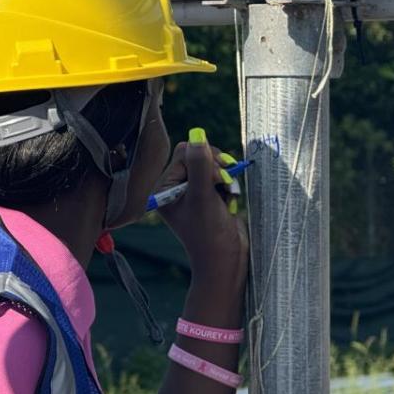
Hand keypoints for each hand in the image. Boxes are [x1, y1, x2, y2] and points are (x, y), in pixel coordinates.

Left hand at [156, 130, 249, 295]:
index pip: (184, 153)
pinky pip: (220, 177)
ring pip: (212, 166)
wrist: (226, 260)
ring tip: (228, 196)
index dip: (204, 160)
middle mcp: (175, 188)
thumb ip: (201, 165)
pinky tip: (229, 201)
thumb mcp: (203, 195)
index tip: (217, 178)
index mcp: (164, 188)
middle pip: (198, 156)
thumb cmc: (209, 233)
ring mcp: (192, 193)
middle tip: (226, 185)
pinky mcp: (207, 197)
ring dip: (225, 178)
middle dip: (216, 169)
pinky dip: (228, 186)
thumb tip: (197, 133)